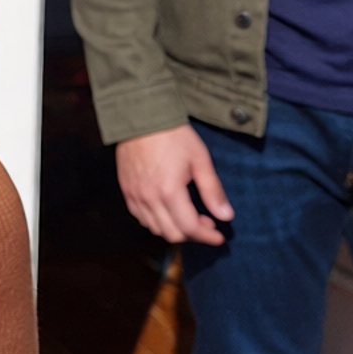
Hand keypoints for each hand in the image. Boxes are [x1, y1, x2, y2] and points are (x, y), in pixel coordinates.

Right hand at [116, 124, 233, 244]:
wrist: (142, 117)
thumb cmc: (173, 135)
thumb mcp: (200, 160)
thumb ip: (212, 190)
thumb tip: (226, 216)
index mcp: (169, 191)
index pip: (189, 227)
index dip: (207, 236)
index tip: (219, 236)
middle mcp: (149, 198)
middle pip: (172, 233)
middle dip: (193, 234)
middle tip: (206, 224)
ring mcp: (134, 195)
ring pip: (155, 229)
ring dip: (174, 229)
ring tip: (187, 217)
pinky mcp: (126, 190)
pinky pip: (140, 217)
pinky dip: (155, 221)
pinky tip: (167, 210)